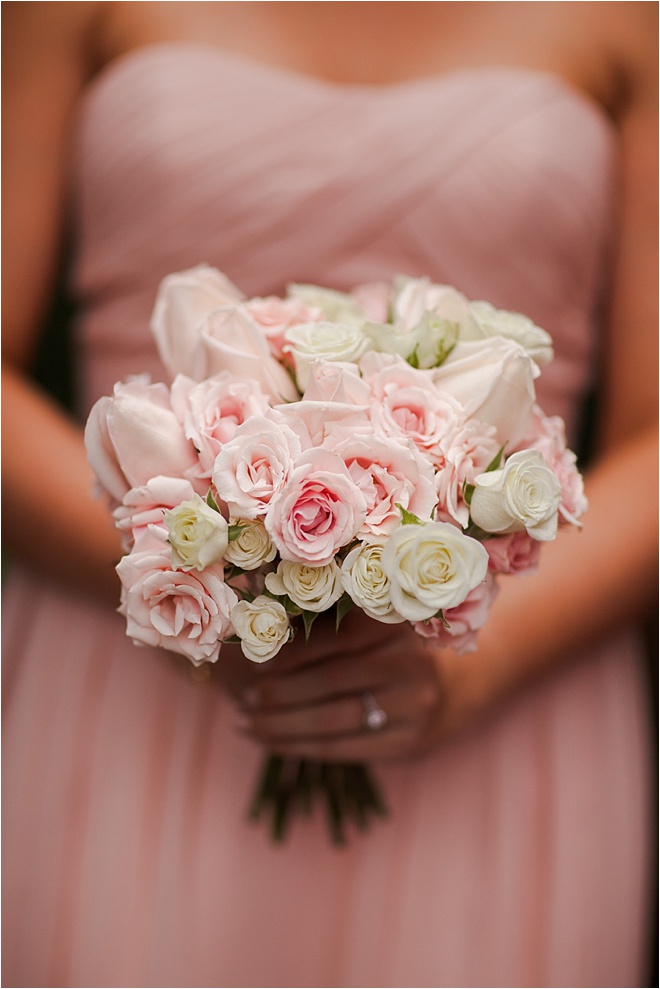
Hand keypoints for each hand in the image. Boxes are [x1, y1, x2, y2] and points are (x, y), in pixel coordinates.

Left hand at [231, 608, 492, 761]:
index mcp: (397, 622)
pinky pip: (341, 748)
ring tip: (248, 723)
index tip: (254, 662)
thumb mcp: (371, 626)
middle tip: (244, 697)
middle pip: (329, 681)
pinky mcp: (409, 744)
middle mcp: (411, 663)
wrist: (453, 689)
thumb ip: (326, 624)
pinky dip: (298, 746)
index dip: (290, 652)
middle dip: (279, 692)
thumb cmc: (391, 649)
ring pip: (331, 720)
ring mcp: (413, 706)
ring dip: (280, 724)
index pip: (335, 636)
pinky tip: (269, 741)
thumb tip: (258, 629)